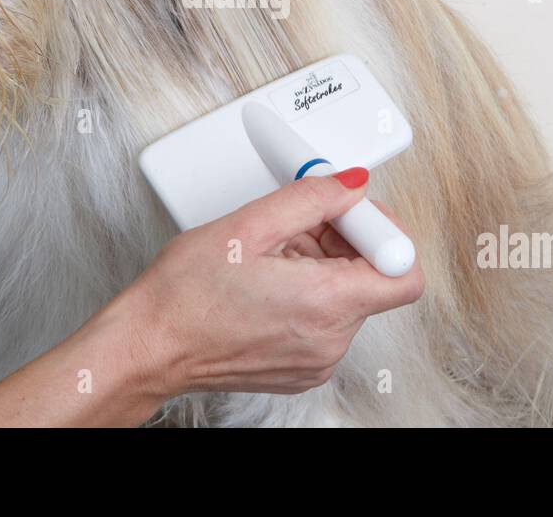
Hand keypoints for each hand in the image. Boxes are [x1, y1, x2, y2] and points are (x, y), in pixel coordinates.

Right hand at [119, 169, 423, 397]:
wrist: (149, 346)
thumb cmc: (183, 295)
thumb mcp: (247, 225)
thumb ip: (312, 198)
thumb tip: (352, 184)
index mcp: (324, 303)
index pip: (404, 270)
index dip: (383, 231)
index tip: (350, 213)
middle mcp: (330, 340)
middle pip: (375, 279)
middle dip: (345, 241)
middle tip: (300, 223)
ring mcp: (318, 360)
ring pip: (350, 298)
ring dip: (324, 266)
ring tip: (274, 253)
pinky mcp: (303, 369)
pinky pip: (328, 321)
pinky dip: (311, 293)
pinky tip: (271, 279)